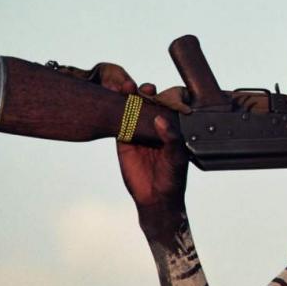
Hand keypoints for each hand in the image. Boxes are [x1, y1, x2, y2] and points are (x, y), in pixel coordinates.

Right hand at [98, 64, 191, 229]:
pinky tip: (110, 100)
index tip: (155, 89)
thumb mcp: (176, 156)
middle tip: (137, 87)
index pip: (165, 106)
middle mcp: (155, 126)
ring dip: (128, 96)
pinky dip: (113, 112)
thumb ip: (170, 138)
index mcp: (171, 127)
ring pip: (132, 109)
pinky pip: (118, 123)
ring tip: (125, 87)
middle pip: (147, 103)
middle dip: (142, 92)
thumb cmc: (173, 177)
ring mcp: (138, 131)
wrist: (155, 198)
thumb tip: (160, 118)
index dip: (160, 95)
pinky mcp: (124, 140)